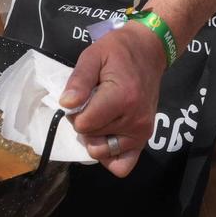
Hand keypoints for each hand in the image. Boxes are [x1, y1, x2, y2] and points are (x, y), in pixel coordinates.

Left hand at [59, 23, 168, 177]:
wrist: (149, 52)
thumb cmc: (118, 52)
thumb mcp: (93, 56)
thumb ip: (79, 81)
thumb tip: (66, 105)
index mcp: (121, 98)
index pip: (84, 124)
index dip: (75, 112)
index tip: (82, 97)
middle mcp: (134, 120)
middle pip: (91, 138)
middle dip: (84, 123)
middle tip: (92, 103)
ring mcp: (141, 132)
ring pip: (103, 152)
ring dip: (95, 138)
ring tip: (100, 117)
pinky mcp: (144, 138)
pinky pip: (123, 164)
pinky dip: (110, 156)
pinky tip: (106, 137)